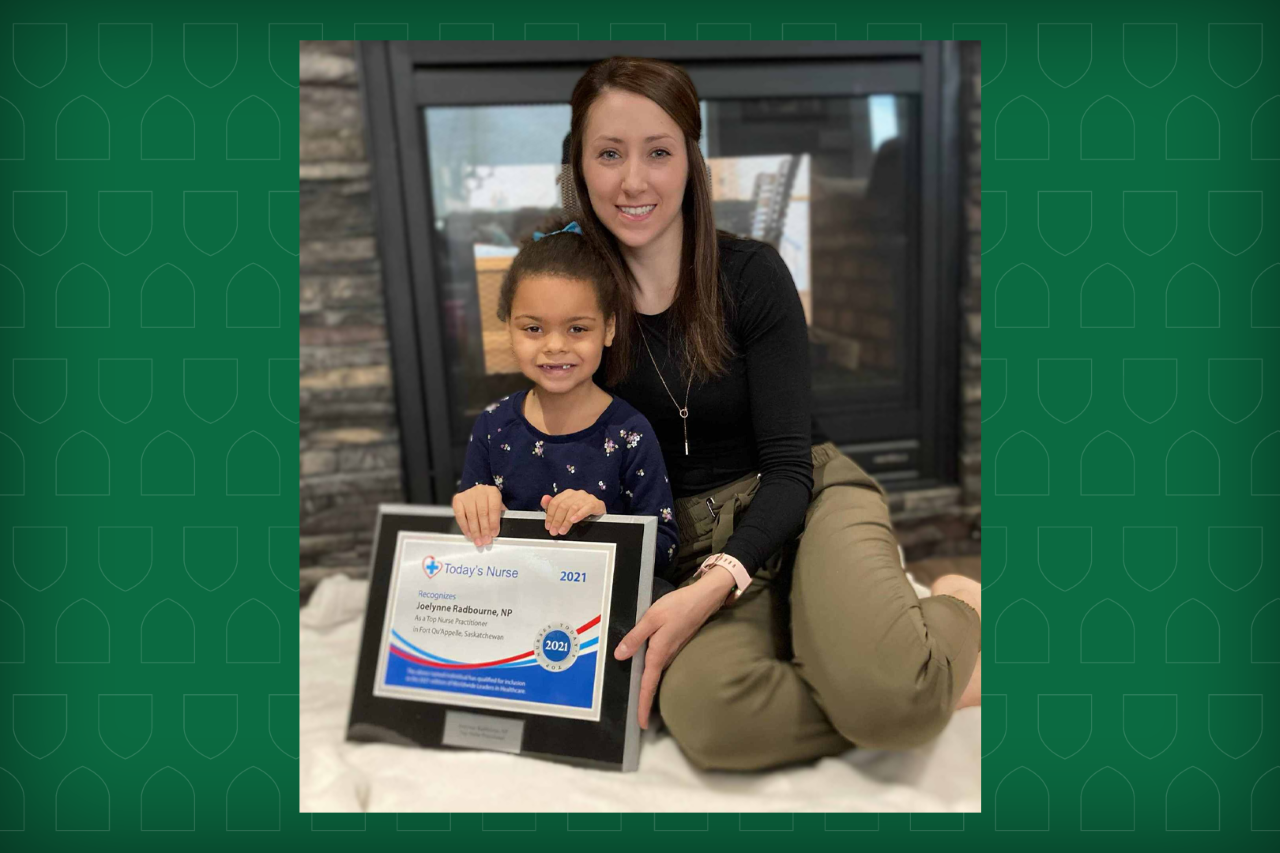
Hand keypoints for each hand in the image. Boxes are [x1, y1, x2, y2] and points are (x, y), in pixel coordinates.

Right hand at [451, 485, 505, 546]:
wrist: (478, 493)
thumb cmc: (489, 502)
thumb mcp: (498, 506)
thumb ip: (499, 517)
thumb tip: (495, 531)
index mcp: (492, 492)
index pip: (493, 508)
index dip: (494, 522)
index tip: (494, 533)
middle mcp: (480, 491)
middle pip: (482, 513)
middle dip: (484, 529)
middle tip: (485, 540)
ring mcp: (468, 494)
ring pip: (471, 515)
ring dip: (475, 531)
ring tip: (478, 540)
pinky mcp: (458, 499)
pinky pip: (460, 515)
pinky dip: (464, 526)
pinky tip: (469, 534)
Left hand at [539, 490, 606, 534]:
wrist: (598, 511)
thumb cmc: (581, 510)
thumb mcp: (565, 509)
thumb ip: (553, 505)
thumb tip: (544, 499)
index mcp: (567, 494)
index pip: (555, 502)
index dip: (550, 515)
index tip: (548, 526)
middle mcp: (577, 494)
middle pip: (563, 505)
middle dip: (557, 520)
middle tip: (554, 530)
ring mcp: (586, 498)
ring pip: (573, 508)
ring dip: (566, 521)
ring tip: (563, 530)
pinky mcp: (596, 503)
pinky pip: (587, 508)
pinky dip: (579, 514)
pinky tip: (574, 520)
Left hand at [613, 566, 735, 728]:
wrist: (704, 598)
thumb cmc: (678, 605)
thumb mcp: (651, 618)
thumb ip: (635, 637)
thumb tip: (620, 656)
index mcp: (658, 652)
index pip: (648, 685)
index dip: (643, 705)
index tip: (641, 723)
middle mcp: (666, 656)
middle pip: (653, 683)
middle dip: (646, 702)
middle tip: (640, 719)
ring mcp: (673, 651)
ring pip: (657, 673)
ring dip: (649, 688)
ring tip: (640, 701)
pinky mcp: (676, 644)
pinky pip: (661, 663)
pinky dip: (654, 673)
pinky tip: (648, 671)